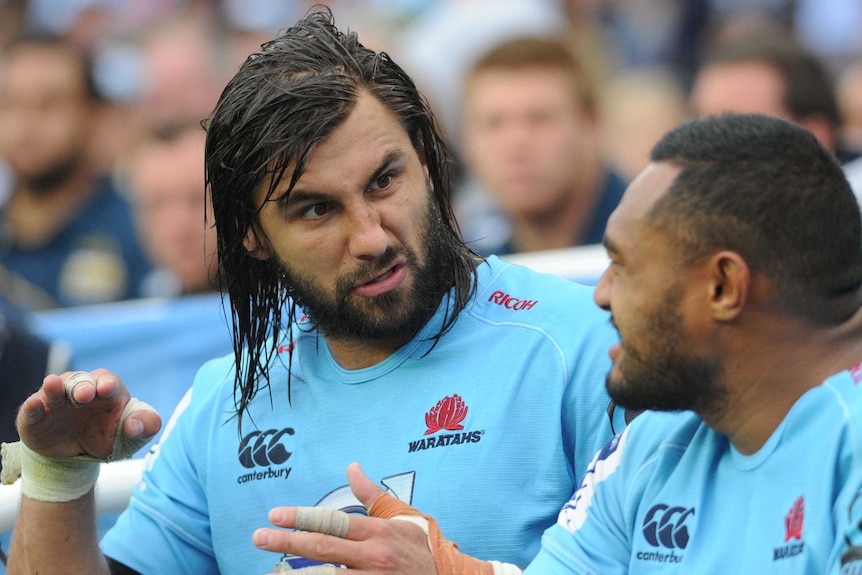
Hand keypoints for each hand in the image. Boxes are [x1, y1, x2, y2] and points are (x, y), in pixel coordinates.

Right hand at [15, 369, 160, 459]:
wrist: (80, 455)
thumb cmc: (110, 436)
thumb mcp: (134, 434)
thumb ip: (146, 425)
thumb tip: (136, 425)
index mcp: (107, 390)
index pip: (107, 381)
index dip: (107, 384)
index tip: (107, 389)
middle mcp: (80, 390)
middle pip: (80, 382)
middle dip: (82, 386)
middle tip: (84, 395)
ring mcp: (57, 402)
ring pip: (54, 390)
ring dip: (54, 388)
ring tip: (52, 384)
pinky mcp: (36, 417)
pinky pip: (32, 409)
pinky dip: (32, 407)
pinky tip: (33, 405)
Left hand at [253, 462, 436, 573]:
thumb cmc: (420, 545)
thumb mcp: (399, 515)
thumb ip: (370, 494)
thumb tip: (351, 467)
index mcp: (376, 532)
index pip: (333, 522)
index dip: (301, 518)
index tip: (274, 515)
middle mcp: (373, 558)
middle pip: (323, 550)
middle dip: (287, 543)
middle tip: (258, 538)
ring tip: (268, 574)